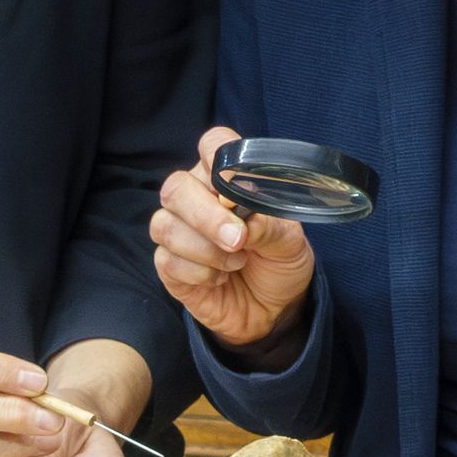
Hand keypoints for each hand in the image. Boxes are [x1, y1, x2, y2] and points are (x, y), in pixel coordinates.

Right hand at [151, 124, 317, 354]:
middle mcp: (196, 198)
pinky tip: (220, 278)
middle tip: (238, 239)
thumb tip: (248, 220)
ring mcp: (178, 231)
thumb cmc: (279, 263)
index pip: (212, 146)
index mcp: (226, 179)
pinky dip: (200, 273)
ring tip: (237, 262)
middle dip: (206, 216)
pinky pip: (167, 261)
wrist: (273, 310)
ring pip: (165, 225)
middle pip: (176, 187)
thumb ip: (271, 226)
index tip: (233, 188)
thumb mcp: (290, 244)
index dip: (217, 157)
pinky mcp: (169, 265)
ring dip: (206, 250)